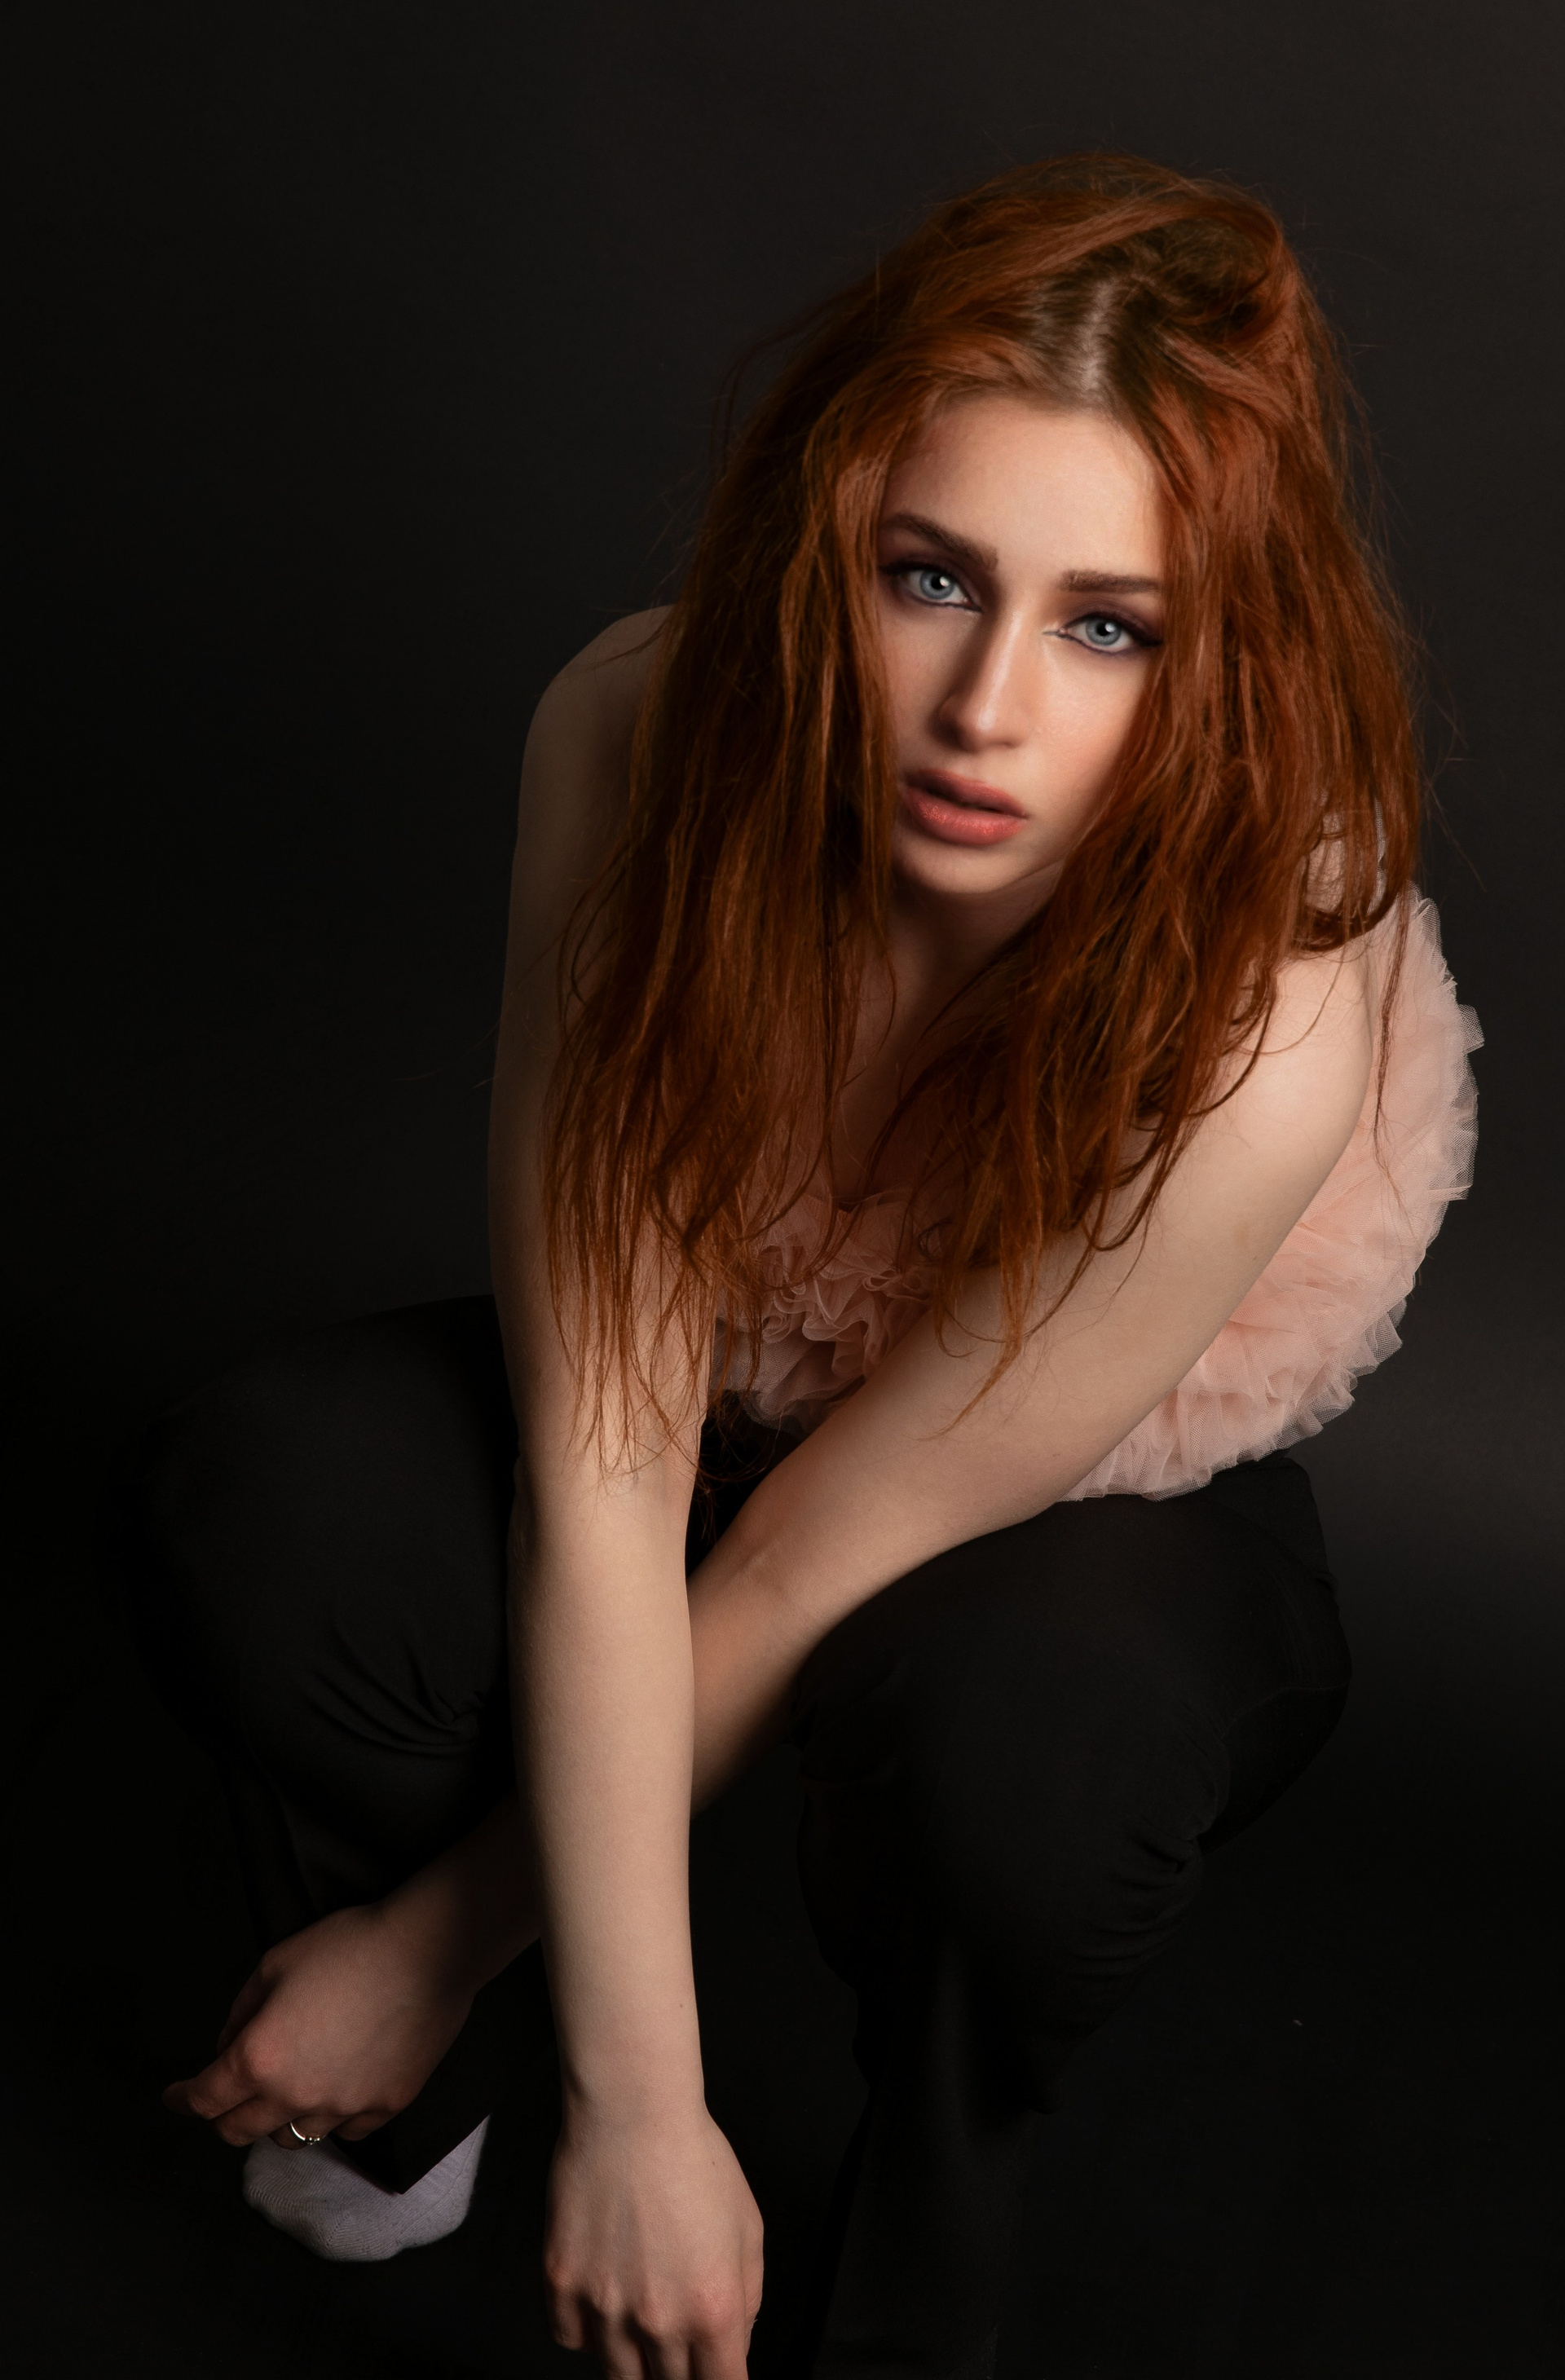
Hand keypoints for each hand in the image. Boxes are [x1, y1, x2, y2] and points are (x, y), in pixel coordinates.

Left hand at [162, 1902, 473, 2146]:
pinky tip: (335, 2088)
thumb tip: (230, 2047)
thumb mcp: (275, 1963)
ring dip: (277, 2120)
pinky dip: (329, 2116)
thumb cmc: (349, 1946)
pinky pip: (343, 2131)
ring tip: (286, 2092)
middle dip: (221, 2117)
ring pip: (291, 2139)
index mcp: (260, 2059)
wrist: (429, 1950)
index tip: (174, 2097)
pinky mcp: (384, 2108)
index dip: (181, 2099)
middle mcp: (295, 2097)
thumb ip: (241, 2012)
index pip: (205, 2099)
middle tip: (223, 2097)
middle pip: (239, 2132)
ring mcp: (342, 2109)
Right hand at [544, 2097, 763, 2378]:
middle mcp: (658, 2321)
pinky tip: (602, 2293)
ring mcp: (603, 2307)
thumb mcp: (749, 2227)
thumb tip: (733, 2340)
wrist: (632, 2111)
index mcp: (713, 2308)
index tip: (714, 2369)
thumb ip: (746, 2298)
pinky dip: (587, 2329)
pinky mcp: (561, 2285)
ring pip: (617, 2374)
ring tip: (639, 2310)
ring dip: (633, 2356)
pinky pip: (572, 2339)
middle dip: (678, 2370)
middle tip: (675, 2334)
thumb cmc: (695, 2157)